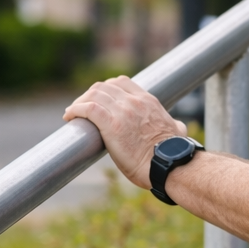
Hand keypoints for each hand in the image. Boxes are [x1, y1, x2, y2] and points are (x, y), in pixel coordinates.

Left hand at [64, 76, 186, 188]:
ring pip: (93, 94)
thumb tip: (178, 127)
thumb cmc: (173, 154)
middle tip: (82, 108)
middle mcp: (135, 101)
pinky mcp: (111, 124)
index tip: (99, 100)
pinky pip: (88, 108)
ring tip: (73, 114)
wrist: (170, 165)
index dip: (106, 89)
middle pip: (103, 86)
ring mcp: (123, 111)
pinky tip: (69, 117)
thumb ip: (175, 125)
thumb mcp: (177, 131)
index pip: (121, 82)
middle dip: (89, 95)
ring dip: (79, 102)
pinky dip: (75, 110)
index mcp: (148, 101)